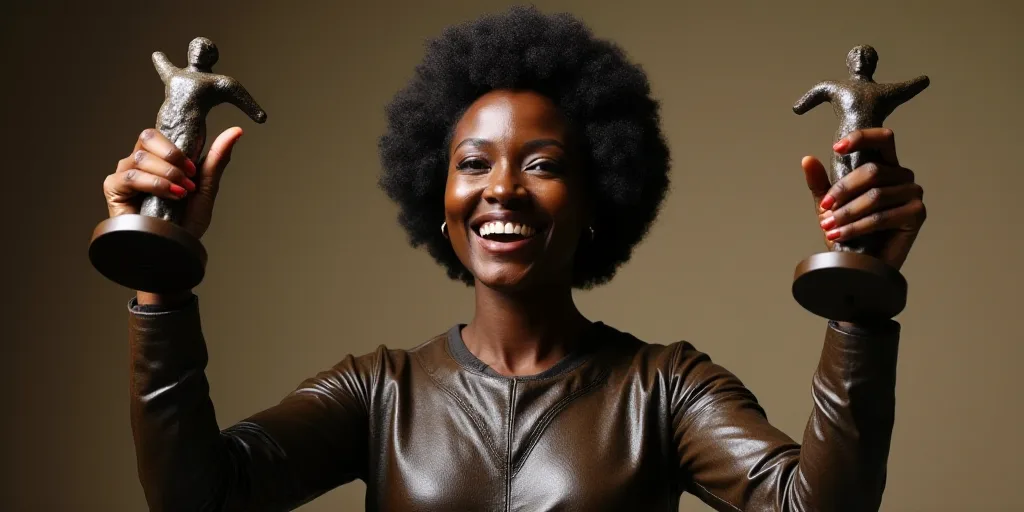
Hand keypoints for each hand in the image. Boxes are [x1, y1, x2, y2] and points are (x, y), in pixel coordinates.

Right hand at [103, 126, 243, 239]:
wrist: (174, 251)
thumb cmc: (186, 223)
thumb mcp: (205, 188)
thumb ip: (217, 158)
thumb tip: (236, 131)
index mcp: (158, 159)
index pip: (160, 134)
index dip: (178, 148)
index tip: (194, 170)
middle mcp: (139, 163)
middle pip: (147, 137)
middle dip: (172, 156)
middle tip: (188, 178)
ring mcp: (125, 175)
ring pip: (141, 157)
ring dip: (168, 174)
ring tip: (181, 193)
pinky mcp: (114, 189)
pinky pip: (130, 176)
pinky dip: (155, 184)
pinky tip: (170, 196)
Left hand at [801, 128, 926, 270]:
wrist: (859, 265)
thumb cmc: (848, 232)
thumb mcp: (829, 205)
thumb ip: (820, 183)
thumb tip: (807, 159)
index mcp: (885, 167)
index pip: (882, 139)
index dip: (862, 138)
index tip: (836, 148)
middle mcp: (903, 176)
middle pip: (873, 171)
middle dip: (843, 191)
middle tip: (824, 210)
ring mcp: (913, 193)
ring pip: (876, 195)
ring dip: (847, 213)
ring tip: (828, 227)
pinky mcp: (917, 214)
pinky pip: (883, 216)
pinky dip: (857, 227)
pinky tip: (840, 235)